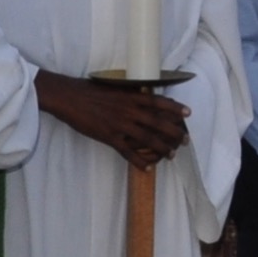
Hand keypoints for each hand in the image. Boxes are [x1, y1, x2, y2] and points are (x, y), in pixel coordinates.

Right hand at [39, 73, 188, 167]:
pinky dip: (138, 161)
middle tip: (185, 140)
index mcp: (131, 96)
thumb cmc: (90, 90)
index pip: (159, 102)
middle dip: (175, 133)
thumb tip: (143, 93)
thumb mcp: (114, 87)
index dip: (175, 108)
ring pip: (147, 139)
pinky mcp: (109, 136)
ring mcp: (120, 124)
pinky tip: (146, 168)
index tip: (188, 113)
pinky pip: (127, 152)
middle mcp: (129, 110)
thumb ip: (129, 92)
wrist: (69, 97)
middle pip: (158, 123)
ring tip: (172, 155)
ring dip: (162, 148)